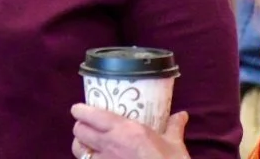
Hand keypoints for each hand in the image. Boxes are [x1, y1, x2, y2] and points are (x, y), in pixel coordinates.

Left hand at [71, 104, 190, 158]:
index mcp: (125, 130)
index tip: (78, 109)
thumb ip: (173, 127)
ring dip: (79, 146)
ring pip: (78, 150)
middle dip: (79, 127)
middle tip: (85, 126)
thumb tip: (181, 114)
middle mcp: (110, 145)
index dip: (80, 111)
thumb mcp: (174, 144)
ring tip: (85, 145)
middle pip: (80, 131)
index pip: (92, 115)